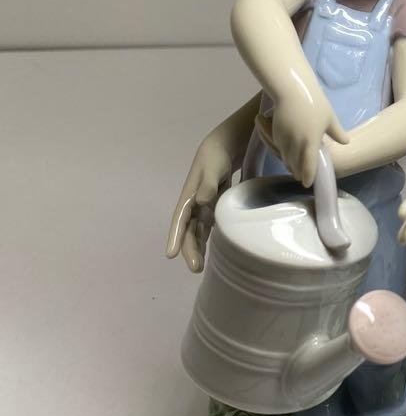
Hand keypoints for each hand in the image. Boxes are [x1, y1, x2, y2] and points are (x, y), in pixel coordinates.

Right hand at [166, 136, 234, 272]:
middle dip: (189, 249)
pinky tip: (212, 250)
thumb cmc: (216, 157)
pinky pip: (209, 225)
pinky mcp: (216, 205)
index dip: (176, 237)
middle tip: (195, 268)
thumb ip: (208, 185)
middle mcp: (194, 204)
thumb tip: (201, 202)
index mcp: (189, 196)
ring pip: (198, 230)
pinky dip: (208, 237)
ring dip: (198, 247)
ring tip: (199, 266)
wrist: (225, 146)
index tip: (171, 254)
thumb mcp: (212, 169)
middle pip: (189, 230)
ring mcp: (204, 205)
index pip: (180, 220)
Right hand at [269, 86, 348, 186]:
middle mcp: (296, 143)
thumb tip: (346, 142)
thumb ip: (337, 132)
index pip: (308, 165)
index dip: (308, 176)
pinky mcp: (276, 132)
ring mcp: (284, 138)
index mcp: (311, 141)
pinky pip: (279, 148)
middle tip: (302, 177)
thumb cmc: (315, 103)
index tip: (307, 183)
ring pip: (285, 157)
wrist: (292, 90)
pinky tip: (287, 154)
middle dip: (298, 171)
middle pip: (294, 164)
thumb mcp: (329, 118)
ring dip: (289, 163)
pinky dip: (283, 153)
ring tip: (294, 167)